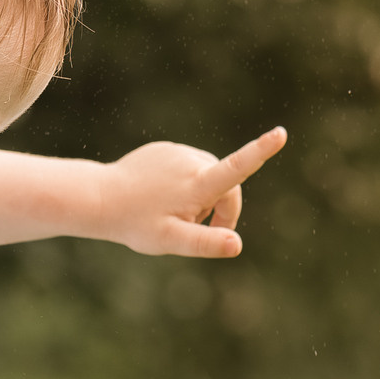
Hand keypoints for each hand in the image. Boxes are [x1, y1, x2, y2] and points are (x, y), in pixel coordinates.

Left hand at [99, 126, 287, 256]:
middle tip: (197, 230)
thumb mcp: (170, 240)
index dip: (260, 152)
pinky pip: (188, 169)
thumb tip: (237, 244)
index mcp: (196, 183)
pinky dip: (185, 186)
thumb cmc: (135, 223)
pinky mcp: (166, 149)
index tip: (281, 134)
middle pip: (226, 186)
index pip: (235, 169)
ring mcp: (178, 152)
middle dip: (221, 209)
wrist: (99, 197)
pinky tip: (160, 197)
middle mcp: (191, 161)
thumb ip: (204, 243)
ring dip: (202, 197)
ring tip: (173, 213)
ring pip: (207, 178)